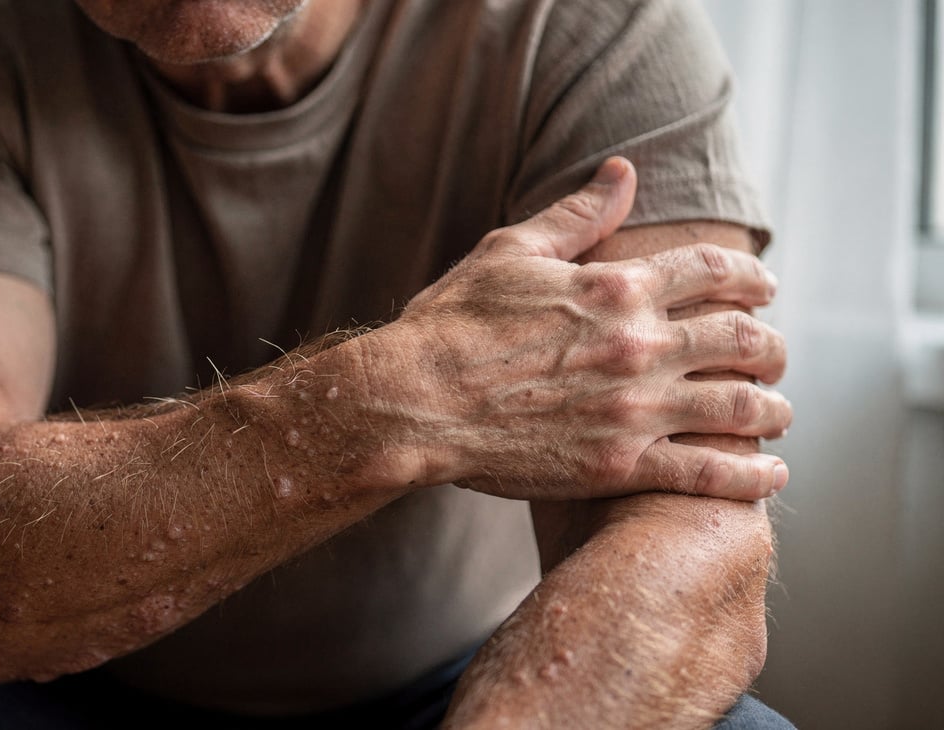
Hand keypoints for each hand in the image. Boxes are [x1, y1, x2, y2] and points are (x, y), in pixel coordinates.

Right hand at [388, 157, 790, 500]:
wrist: (414, 400)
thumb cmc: (453, 323)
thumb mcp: (511, 251)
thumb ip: (577, 215)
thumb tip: (623, 171)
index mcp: (618, 288)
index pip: (714, 273)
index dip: (751, 278)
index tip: (763, 287)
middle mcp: (639, 346)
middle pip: (744, 340)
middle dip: (772, 346)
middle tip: (775, 354)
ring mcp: (634, 410)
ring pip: (741, 407)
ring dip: (773, 408)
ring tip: (777, 412)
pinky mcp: (618, 465)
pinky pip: (708, 473)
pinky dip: (752, 475)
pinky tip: (772, 474)